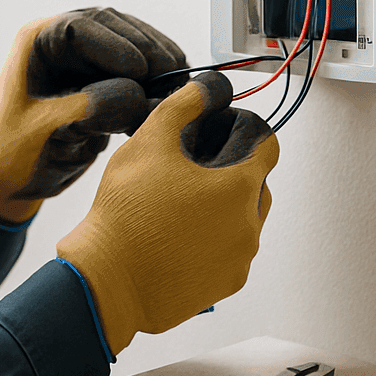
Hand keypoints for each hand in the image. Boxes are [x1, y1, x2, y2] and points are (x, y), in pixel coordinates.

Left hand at [0, 8, 186, 222]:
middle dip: (147, 51)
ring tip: (177, 90)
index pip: (81, 28)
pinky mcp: (106, 79)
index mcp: (37, 42)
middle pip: (115, 28)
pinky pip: (140, 69)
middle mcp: (63, 42)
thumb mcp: (44, 131)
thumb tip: (137, 94)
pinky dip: (158, 82)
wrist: (7, 180)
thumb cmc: (10, 154)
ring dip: (159, 65)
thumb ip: (87, 109)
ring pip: (134, 44)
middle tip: (173, 78)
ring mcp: (87, 58)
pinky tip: (174, 98)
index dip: (116, 45)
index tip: (142, 71)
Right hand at [56, 71, 276, 354]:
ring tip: (179, 206)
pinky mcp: (224, 285)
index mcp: (239, 187)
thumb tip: (205, 89)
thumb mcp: (150, 141)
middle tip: (192, 170)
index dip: (244, 131)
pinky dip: (212, 241)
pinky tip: (177, 236)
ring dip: (222, 208)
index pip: (268, 146)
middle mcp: (249, 226)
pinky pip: (230, 253)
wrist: (107, 281)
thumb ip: (183, 105)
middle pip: (256, 183)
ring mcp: (239, 259)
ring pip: (243, 220)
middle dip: (231, 171)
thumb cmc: (126, 216)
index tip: (223, 133)